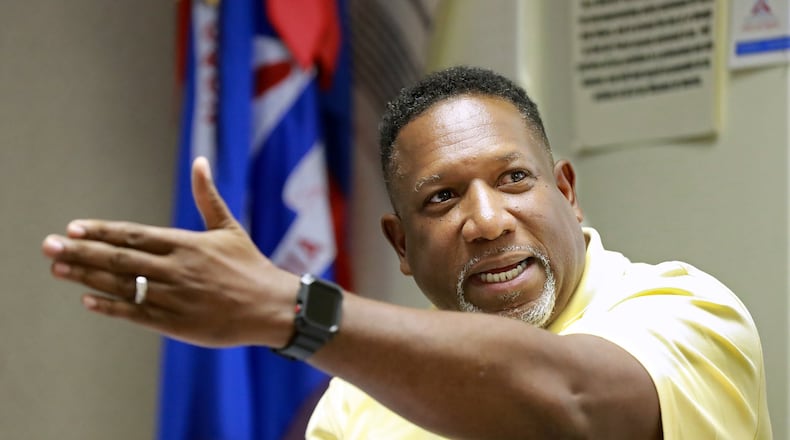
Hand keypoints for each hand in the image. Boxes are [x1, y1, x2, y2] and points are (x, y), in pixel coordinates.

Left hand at [41, 157, 297, 347]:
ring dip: (87, 277)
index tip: (73, 228)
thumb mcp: (229, 228)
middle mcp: (176, 269)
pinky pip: (136, 314)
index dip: (101, 232)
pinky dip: (111, 307)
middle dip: (80, 252)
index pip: (134, 235)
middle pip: (119, 259)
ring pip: (122, 285)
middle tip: (48, 247)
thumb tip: (201, 161)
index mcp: (187, 244)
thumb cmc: (250, 266)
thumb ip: (207, 196)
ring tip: (58, 269)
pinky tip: (88, 300)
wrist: (271, 307)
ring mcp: (175, 297)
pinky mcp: (177, 323)